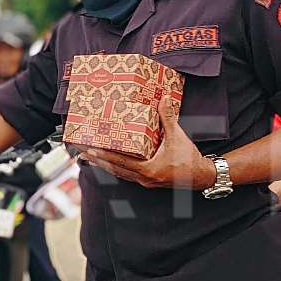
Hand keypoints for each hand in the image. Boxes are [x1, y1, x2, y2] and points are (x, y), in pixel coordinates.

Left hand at [80, 95, 214, 189]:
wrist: (201, 176)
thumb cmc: (188, 158)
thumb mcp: (177, 137)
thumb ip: (168, 118)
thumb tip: (163, 99)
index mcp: (147, 169)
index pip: (119, 161)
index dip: (103, 155)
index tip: (89, 149)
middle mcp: (142, 178)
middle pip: (113, 169)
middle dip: (96, 159)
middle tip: (79, 151)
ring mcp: (144, 181)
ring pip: (118, 173)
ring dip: (103, 164)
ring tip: (87, 156)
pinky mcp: (146, 180)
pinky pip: (126, 174)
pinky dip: (115, 167)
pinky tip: (107, 161)